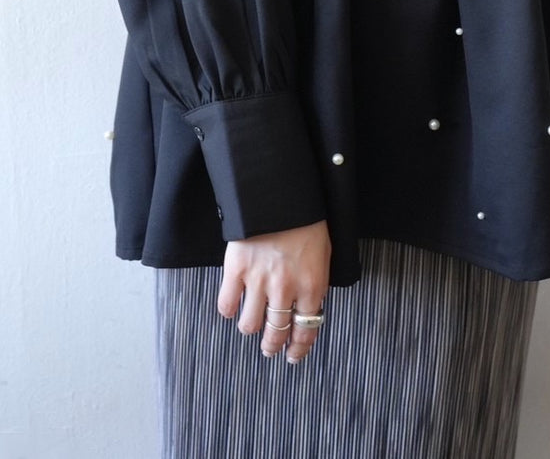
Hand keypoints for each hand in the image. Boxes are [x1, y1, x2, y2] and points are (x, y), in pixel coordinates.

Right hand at [218, 218, 331, 363]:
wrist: (281, 193)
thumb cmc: (306, 221)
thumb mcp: (323, 254)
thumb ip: (315, 284)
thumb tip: (308, 308)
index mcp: (312, 285)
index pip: (306, 330)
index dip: (299, 349)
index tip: (293, 356)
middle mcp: (285, 289)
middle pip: (276, 333)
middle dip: (272, 346)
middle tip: (269, 347)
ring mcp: (259, 280)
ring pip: (250, 325)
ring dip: (251, 328)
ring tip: (251, 324)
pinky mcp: (236, 269)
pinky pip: (226, 304)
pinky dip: (228, 309)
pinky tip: (233, 306)